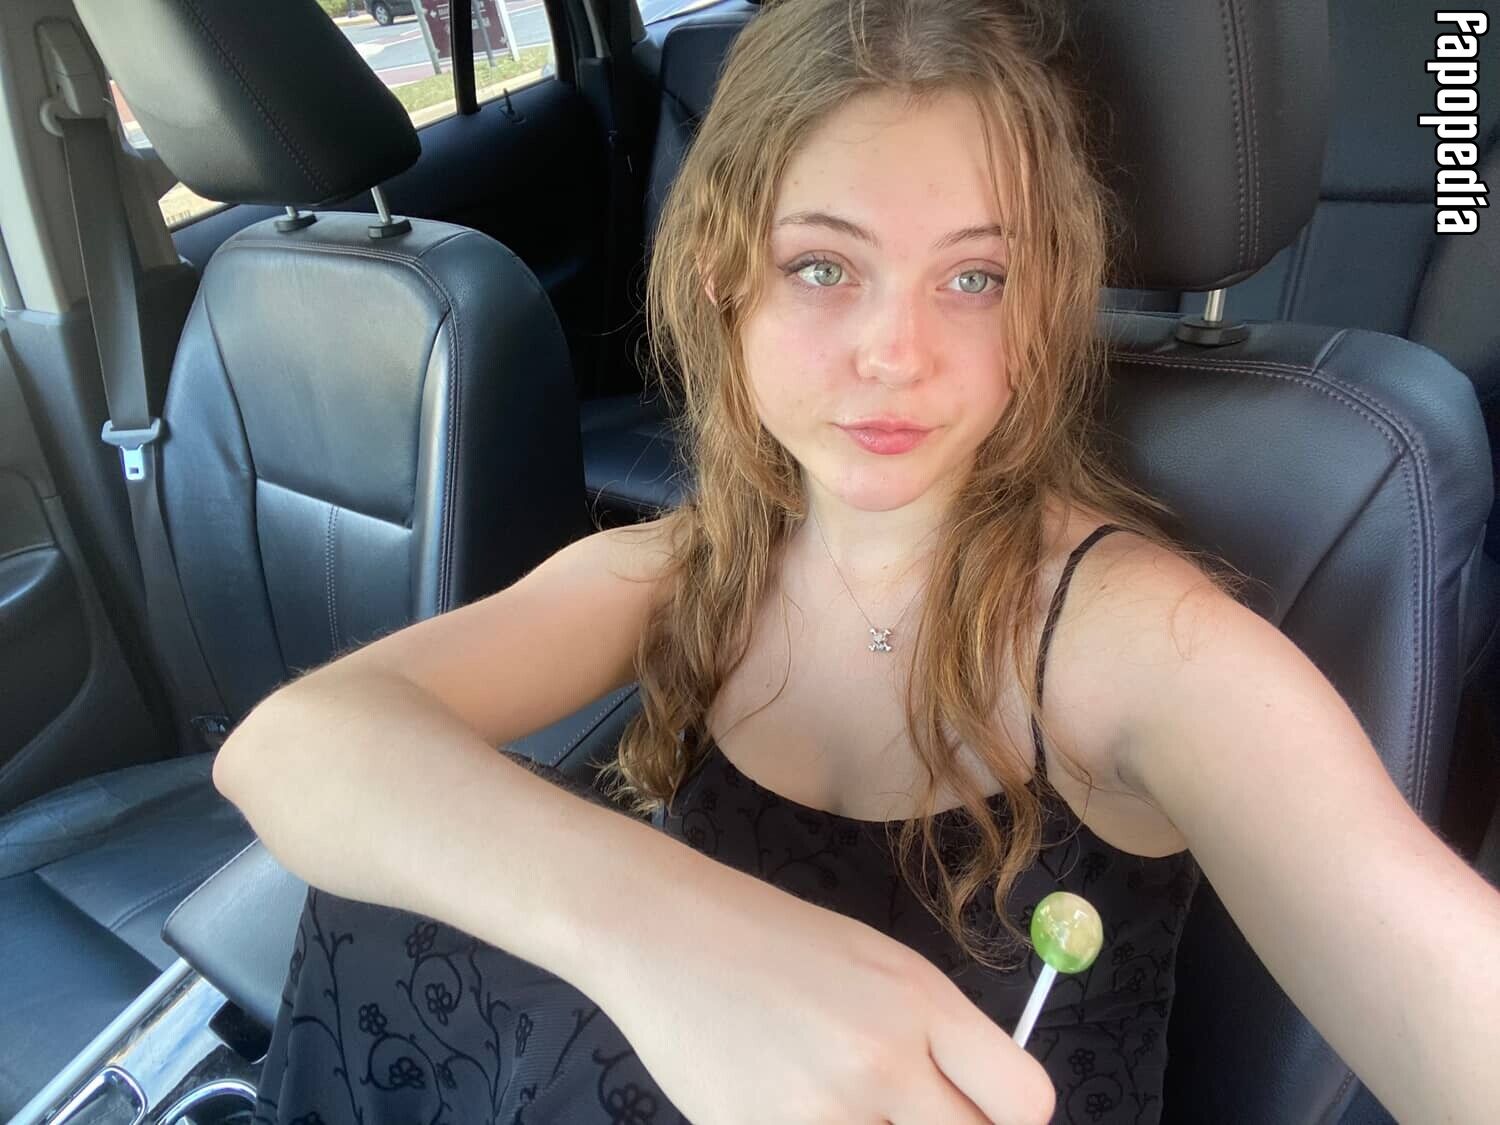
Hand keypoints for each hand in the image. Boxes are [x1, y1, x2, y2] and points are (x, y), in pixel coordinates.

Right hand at [594, 864, 1055, 1124]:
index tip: (988, 1121)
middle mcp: (881, 1063)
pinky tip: (793, 1104)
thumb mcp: (879, 965)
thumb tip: (992, 1113)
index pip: (1026, 1104)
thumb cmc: (777, 941)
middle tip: (907, 1113)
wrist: (661, 933)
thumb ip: (944, 1038)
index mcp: (919, 1002)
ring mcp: (819, 1114)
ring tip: (845, 1100)